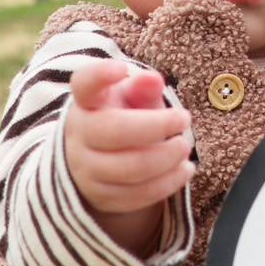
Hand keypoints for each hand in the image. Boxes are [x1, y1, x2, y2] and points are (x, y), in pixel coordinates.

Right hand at [64, 60, 193, 253]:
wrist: (100, 161)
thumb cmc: (123, 119)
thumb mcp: (132, 100)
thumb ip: (143, 89)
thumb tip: (153, 79)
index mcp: (86, 102)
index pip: (84, 84)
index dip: (99, 75)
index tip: (121, 68)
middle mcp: (79, 135)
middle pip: (114, 131)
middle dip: (156, 126)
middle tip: (184, 118)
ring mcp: (86, 169)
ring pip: (129, 168)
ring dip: (165, 158)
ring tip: (185, 147)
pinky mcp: (101, 197)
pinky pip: (137, 195)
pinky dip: (167, 183)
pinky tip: (184, 170)